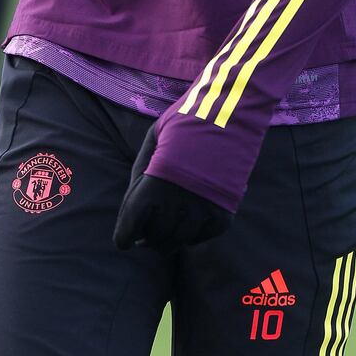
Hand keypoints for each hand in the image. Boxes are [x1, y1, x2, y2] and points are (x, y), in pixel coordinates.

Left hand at [113, 124, 231, 255]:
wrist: (231, 113)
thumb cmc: (184, 123)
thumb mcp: (153, 140)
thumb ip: (139, 176)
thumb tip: (132, 215)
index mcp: (155, 184)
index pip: (130, 229)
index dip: (124, 236)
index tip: (126, 240)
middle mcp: (179, 202)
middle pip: (153, 238)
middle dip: (146, 235)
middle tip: (147, 228)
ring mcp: (203, 211)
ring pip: (177, 242)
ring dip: (169, 236)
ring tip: (167, 223)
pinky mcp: (223, 215)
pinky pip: (200, 238)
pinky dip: (191, 233)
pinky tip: (188, 219)